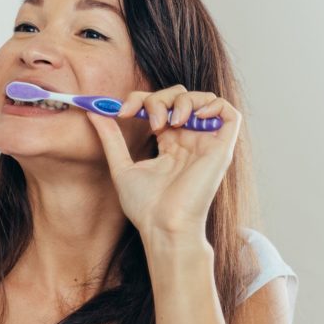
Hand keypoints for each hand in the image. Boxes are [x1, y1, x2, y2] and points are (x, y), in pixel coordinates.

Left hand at [85, 84, 241, 241]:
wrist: (163, 226)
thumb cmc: (146, 207)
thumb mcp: (122, 166)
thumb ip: (111, 138)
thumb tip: (93, 112)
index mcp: (170, 143)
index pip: (161, 105)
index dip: (142, 99)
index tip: (122, 111)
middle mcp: (190, 140)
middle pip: (180, 96)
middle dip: (160, 99)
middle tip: (148, 120)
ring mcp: (206, 143)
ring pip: (203, 99)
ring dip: (183, 100)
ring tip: (170, 121)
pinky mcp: (221, 148)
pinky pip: (229, 113)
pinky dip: (213, 105)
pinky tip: (193, 116)